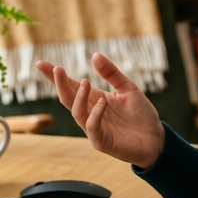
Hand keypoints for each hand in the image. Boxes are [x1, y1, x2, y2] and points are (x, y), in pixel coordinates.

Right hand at [36, 53, 164, 169]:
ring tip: (85, 82)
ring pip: (77, 112)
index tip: (40, 64)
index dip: (55, 77)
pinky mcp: (102, 141)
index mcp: (94, 99)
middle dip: (60, 84)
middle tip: (57, 69)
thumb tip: (95, 55)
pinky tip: (102, 102)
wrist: (156, 140)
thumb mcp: (128, 89)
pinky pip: (92, 127)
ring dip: (79, 97)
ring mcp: (94, 128)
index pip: (71, 86)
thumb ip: (112, 74)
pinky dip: (95, 114)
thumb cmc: (141, 115)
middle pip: (67, 98)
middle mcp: (90, 113)